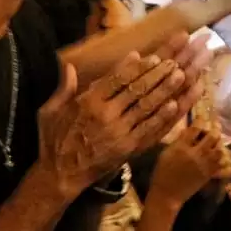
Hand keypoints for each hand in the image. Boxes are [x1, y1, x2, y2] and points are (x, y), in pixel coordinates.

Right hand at [37, 54, 203, 195]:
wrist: (61, 174)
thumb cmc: (54, 140)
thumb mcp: (50, 111)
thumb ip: (63, 88)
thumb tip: (70, 66)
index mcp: (87, 103)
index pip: (115, 79)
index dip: (134, 67)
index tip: (149, 56)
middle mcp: (106, 115)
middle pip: (136, 89)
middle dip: (156, 73)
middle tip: (173, 61)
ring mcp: (119, 131)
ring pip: (147, 106)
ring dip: (165, 90)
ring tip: (181, 75)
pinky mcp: (129, 147)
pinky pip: (150, 128)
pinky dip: (163, 116)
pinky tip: (176, 104)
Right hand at [150, 126, 228, 203]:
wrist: (167, 194)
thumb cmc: (162, 173)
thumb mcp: (165, 154)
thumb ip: (178, 142)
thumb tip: (189, 130)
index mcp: (180, 147)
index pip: (195, 129)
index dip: (201, 120)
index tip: (203, 116)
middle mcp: (194, 154)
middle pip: (211, 137)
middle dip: (214, 129)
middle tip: (214, 127)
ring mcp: (204, 164)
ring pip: (219, 149)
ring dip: (219, 143)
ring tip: (217, 141)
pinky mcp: (209, 174)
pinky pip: (221, 163)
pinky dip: (222, 157)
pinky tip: (220, 154)